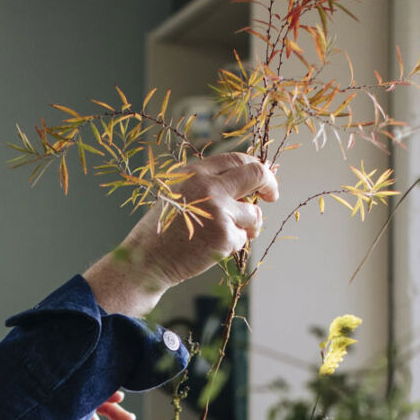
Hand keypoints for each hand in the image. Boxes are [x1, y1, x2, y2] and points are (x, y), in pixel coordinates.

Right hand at [83, 153, 279, 317]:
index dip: (255, 167)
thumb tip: (255, 178)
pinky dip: (232, 245)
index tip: (263, 179)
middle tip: (272, 196)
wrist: (146, 260)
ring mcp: (218, 210)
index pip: (237, 159)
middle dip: (270, 184)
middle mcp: (208, 186)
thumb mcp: (180, 194)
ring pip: (254, 214)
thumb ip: (211, 184)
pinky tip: (210, 249)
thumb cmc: (164, 229)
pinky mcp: (224, 235)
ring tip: (222, 236)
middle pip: (256, 174)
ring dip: (248, 226)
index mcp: (195, 172)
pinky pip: (243, 238)